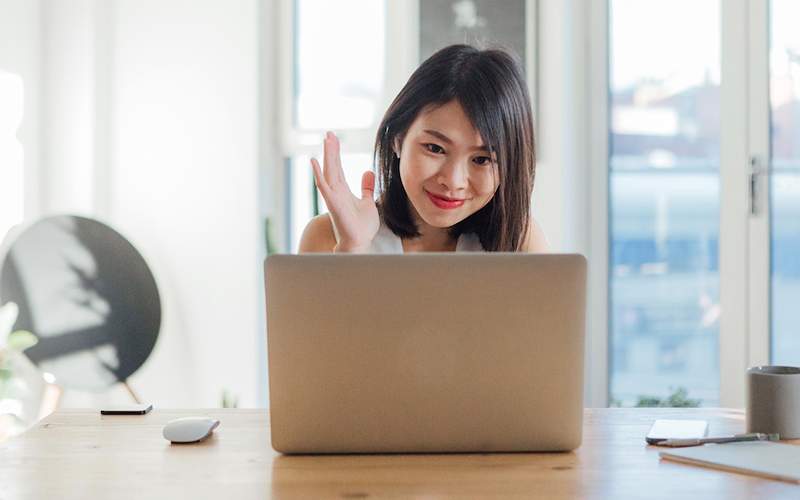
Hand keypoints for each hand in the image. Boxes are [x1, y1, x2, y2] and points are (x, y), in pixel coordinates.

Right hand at [311, 131, 379, 252]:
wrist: (360, 242)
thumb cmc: (362, 226)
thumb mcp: (368, 202)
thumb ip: (366, 187)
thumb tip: (368, 172)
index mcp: (342, 190)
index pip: (338, 167)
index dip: (335, 152)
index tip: (333, 138)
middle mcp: (335, 191)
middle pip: (332, 166)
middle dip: (331, 149)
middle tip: (329, 132)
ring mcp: (333, 197)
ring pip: (329, 172)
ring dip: (327, 156)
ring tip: (327, 140)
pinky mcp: (333, 203)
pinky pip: (324, 186)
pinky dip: (318, 174)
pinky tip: (314, 161)